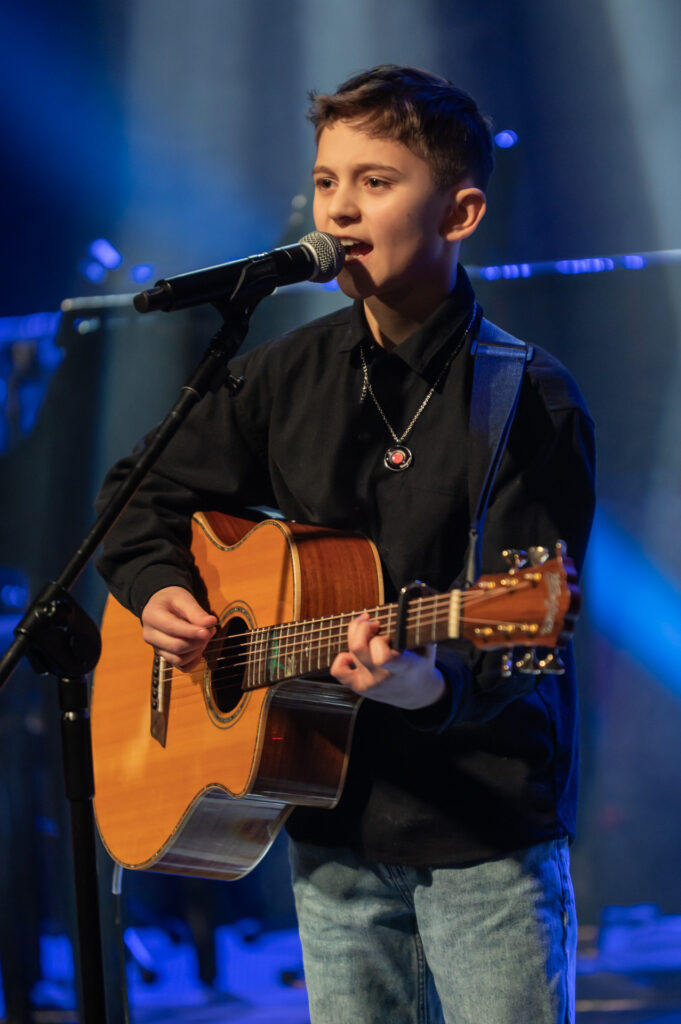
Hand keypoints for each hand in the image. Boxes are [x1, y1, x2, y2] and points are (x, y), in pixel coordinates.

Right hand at [141, 586, 216, 671]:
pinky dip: (193, 661)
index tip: (207, 631)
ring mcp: (157, 648)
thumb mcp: (184, 599)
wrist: (163, 605)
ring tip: (205, 636)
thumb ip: (196, 612)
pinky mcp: (165, 656)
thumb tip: (211, 622)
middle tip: (210, 631)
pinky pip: (181, 666)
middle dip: (197, 641)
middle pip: (176, 646)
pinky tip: (200, 650)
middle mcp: (150, 635)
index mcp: (151, 616)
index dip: (191, 632)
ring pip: (179, 659)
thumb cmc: (172, 601)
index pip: (172, 628)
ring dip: (197, 651)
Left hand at [330, 612, 445, 709]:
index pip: (383, 657)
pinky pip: (339, 670)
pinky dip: (343, 657)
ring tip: (367, 629)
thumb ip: (415, 625)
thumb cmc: (422, 661)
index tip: (385, 629)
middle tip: (373, 622)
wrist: (419, 694)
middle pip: (358, 647)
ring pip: (350, 651)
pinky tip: (353, 653)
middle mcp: (384, 677)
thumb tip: (410, 593)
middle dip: (363, 627)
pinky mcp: (359, 687)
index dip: (378, 640)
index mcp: (404, 667)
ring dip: (356, 634)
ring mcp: (370, 683)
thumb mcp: (427, 644)